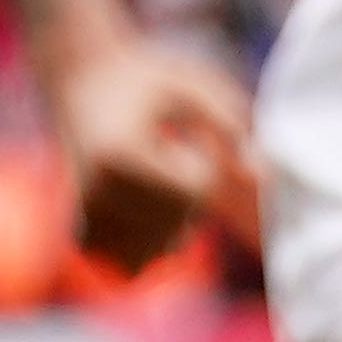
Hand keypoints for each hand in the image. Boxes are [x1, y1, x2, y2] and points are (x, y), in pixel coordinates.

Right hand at [48, 20, 262, 273]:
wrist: (77, 78)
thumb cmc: (142, 79)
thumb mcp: (189, 83)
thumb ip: (231, 123)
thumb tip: (264, 178)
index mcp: (118, 153)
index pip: (194, 189)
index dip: (201, 160)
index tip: (179, 134)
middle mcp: (96, 190)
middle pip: (181, 220)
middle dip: (189, 191)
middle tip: (162, 151)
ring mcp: (86, 215)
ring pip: (162, 248)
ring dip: (175, 222)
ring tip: (153, 179)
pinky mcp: (82, 232)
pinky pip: (132, 263)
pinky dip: (148, 244)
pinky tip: (141, 207)